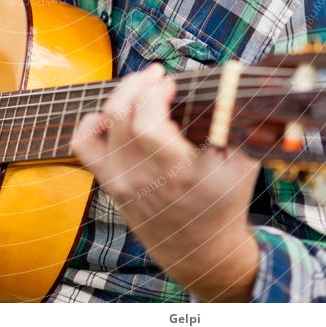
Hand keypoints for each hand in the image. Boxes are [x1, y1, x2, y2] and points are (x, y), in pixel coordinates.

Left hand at [70, 63, 259, 301]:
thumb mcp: (243, 163)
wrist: (201, 253)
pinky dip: (91, 122)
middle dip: (137, 83)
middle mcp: (143, 177)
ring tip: (139, 87)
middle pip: (121, 116)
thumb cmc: (224, 200)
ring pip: (101, 124)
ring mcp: (122, 182)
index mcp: (179, 171)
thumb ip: (235, 122)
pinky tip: (112, 116)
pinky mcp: (110, 184)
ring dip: (119, 96)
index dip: (154, 92)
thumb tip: (231, 77)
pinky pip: (83, 145)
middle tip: (156, 74)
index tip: (171, 81)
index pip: (147, 122)